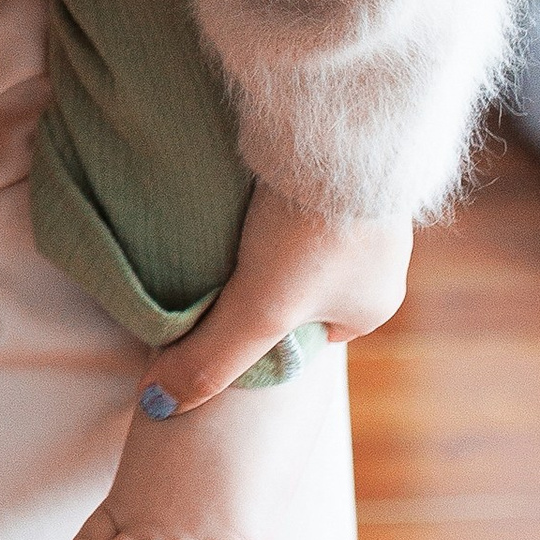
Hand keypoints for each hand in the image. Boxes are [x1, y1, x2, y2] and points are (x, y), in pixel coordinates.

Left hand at [143, 182, 411, 412]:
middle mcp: (380, 259)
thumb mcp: (256, 312)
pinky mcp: (347, 162)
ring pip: (302, 234)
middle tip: (218, 267)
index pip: (306, 337)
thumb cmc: (313, 233)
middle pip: (302, 285)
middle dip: (261, 281)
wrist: (344, 132)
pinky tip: (246, 182)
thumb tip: (159, 407)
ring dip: (266, 232)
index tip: (223, 316)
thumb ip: (210, 361)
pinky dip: (274, 192)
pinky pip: (304, 189)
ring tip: (227, 224)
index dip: (261, 332)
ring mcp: (367, 207)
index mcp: (374, 305)